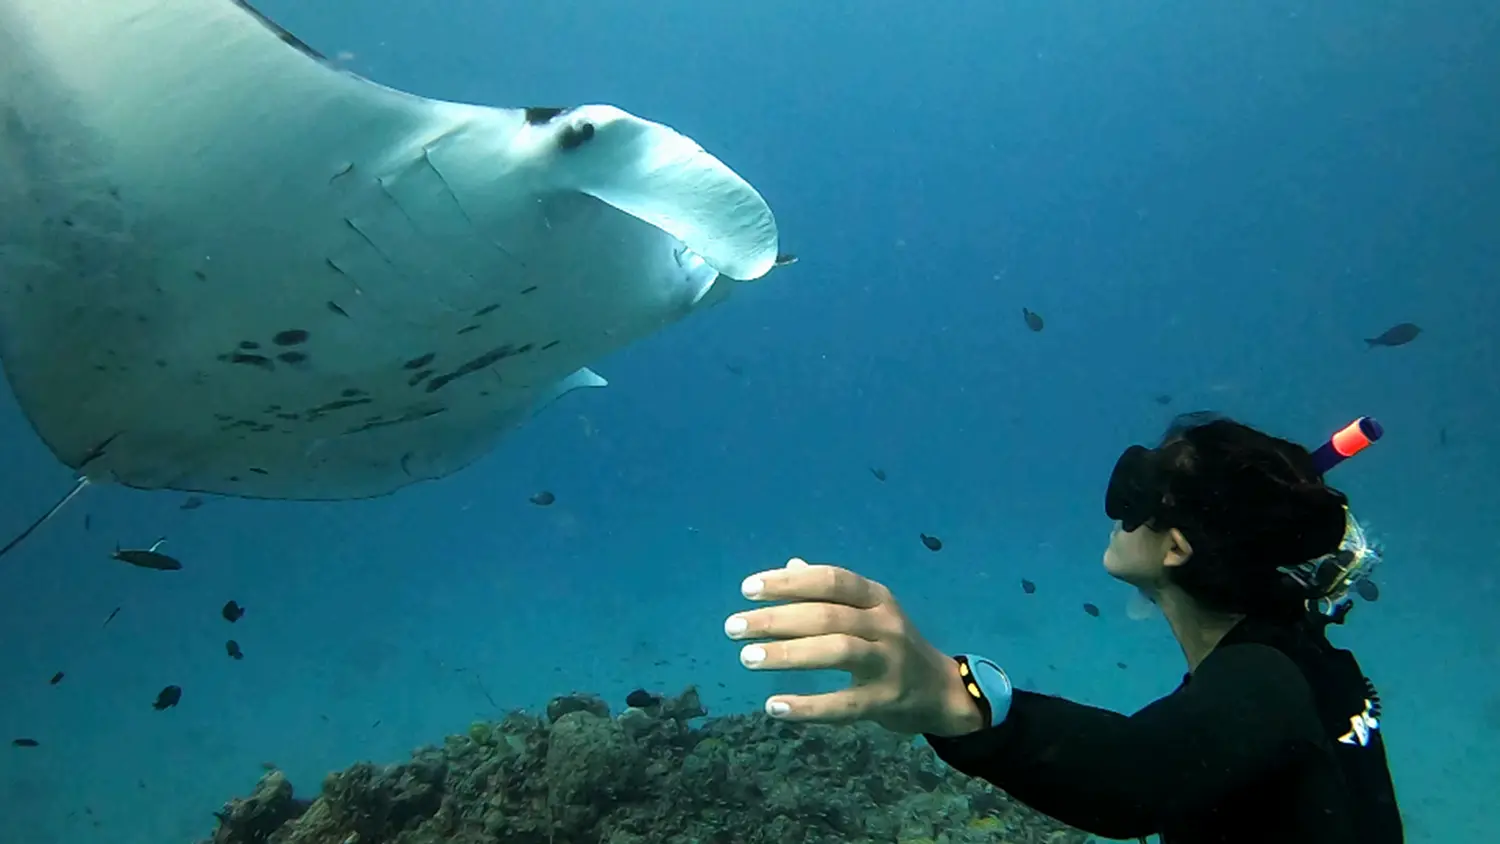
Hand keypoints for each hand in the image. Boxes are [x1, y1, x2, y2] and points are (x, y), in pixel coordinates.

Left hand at [724, 558, 983, 735]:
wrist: (940, 691)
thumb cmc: (890, 644)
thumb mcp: (869, 611)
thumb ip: (830, 592)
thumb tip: (788, 566)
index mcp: (877, 597)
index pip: (830, 580)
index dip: (788, 582)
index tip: (747, 589)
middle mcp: (885, 624)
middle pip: (827, 615)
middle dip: (776, 619)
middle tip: (733, 626)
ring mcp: (889, 663)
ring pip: (836, 651)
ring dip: (788, 653)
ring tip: (747, 657)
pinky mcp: (886, 701)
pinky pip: (843, 705)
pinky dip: (807, 708)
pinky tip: (774, 707)